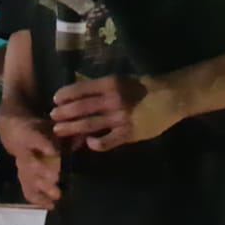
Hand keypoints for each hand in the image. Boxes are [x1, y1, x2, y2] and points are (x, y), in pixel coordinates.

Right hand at [0, 110, 63, 208]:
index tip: (54, 151)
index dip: (44, 145)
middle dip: (43, 173)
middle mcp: (23, 152)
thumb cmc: (35, 125)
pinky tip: (50, 206)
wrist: (12, 129)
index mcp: (28, 135)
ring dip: (41, 189)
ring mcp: (22, 166)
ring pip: (29, 179)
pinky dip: (38, 199)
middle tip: (55, 180)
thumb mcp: (49, 123)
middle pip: (31, 165)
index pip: (35, 139)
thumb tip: (85, 137)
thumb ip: (66, 132)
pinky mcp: (22, 176)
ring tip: (55, 197)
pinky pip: (27, 189)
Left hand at [50, 75, 177, 151]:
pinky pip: (107, 141)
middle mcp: (113, 100)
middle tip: (52, 117)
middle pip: (80, 108)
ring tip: (58, 130)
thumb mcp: (120, 80)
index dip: (65, 95)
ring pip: (89, 124)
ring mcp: (120, 118)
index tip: (55, 100)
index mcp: (110, 84)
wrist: (172, 97)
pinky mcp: (128, 133)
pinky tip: (88, 143)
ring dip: (71, 128)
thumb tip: (77, 94)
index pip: (80, 89)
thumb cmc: (143, 87)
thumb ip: (101, 88)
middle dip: (63, 113)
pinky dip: (95, 143)